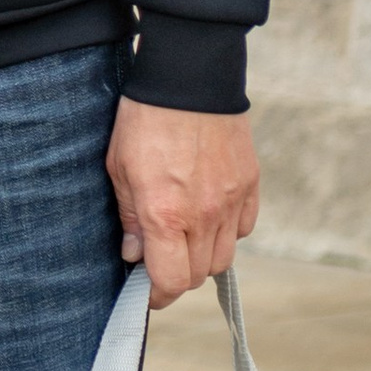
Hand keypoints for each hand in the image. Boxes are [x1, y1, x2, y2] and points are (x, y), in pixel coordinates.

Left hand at [107, 98, 258, 308]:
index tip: (145, 292)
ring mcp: (232, 201)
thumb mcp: (119, 167)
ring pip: (223, 258)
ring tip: (182, 237)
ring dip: (201, 258)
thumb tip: (133, 254)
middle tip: (158, 260)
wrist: (190, 76)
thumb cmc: (145, 118)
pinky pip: (243, 229)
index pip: (170, 280)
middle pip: (198, 274)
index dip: (155, 295)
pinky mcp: (250, 185)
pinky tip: (207, 215)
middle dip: (176, 276)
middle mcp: (204, 215)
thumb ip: (130, 217)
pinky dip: (226, 233)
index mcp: (166, 213)